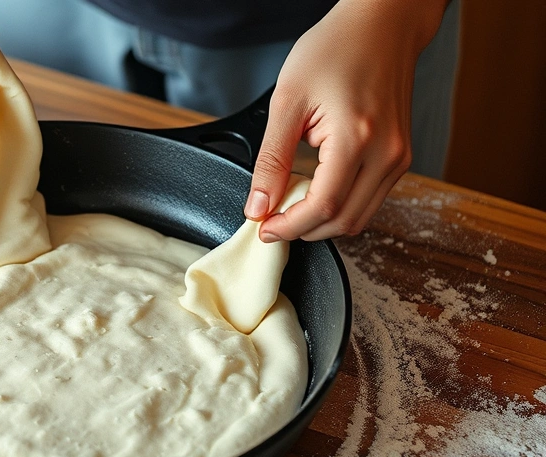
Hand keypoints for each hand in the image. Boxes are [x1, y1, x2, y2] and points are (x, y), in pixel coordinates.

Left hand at [244, 0, 447, 241]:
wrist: (381, 25)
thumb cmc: (335, 49)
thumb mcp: (287, 101)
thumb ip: (270, 160)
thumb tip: (258, 205)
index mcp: (357, 138)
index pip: (323, 207)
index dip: (289, 226)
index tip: (263, 228)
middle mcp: (386, 154)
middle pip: (344, 221)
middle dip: (303, 230)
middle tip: (272, 221)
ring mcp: (398, 158)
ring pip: (359, 217)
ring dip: (322, 223)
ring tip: (289, 207)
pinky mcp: (400, 157)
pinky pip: (369, 199)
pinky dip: (340, 206)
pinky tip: (313, 192)